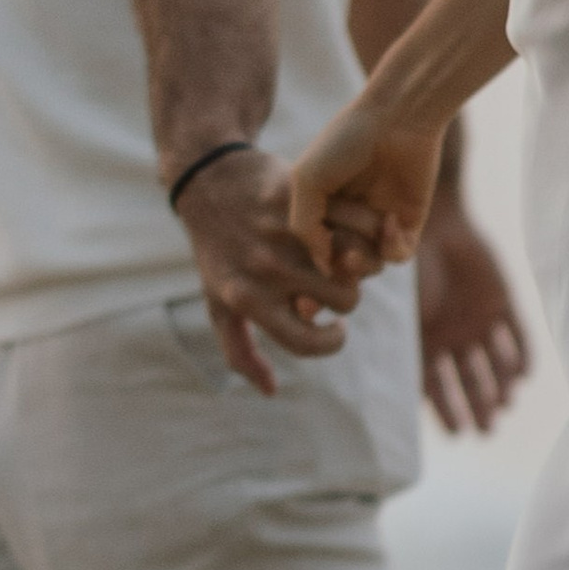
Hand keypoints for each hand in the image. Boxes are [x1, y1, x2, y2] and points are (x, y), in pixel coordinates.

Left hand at [177, 146, 365, 393]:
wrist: (206, 178)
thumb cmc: (216, 250)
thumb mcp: (218, 303)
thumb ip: (241, 352)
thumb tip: (271, 390)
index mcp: (250, 299)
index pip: (307, 342)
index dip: (330, 342)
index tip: (335, 331)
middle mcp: (268, 267)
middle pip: (342, 299)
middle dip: (347, 298)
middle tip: (338, 286)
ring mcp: (285, 230)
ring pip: (354, 258)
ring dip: (358, 262)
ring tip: (347, 259)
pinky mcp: (300, 194)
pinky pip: (351, 220)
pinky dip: (362, 227)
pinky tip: (352, 230)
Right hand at [289, 96, 447, 285]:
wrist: (398, 118)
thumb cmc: (345, 141)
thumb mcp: (307, 179)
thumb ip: (303, 224)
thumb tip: (322, 265)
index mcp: (321, 207)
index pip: (315, 253)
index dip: (314, 268)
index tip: (313, 269)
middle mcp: (349, 218)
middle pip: (342, 267)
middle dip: (341, 266)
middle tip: (343, 252)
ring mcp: (378, 222)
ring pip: (371, 266)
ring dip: (367, 260)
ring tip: (363, 242)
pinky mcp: (407, 223)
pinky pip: (398, 256)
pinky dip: (392, 248)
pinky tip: (389, 223)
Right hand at [412, 198, 527, 432]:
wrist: (431, 217)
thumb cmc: (408, 269)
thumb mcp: (404, 314)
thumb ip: (410, 349)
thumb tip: (409, 394)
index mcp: (425, 344)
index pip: (438, 389)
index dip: (448, 412)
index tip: (459, 433)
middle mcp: (453, 338)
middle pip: (470, 382)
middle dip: (480, 405)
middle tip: (489, 428)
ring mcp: (478, 320)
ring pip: (495, 364)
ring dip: (501, 385)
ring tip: (505, 402)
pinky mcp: (503, 301)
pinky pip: (519, 334)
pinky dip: (523, 354)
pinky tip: (525, 375)